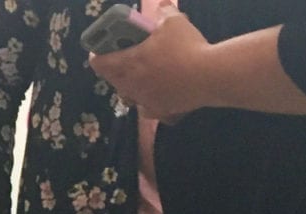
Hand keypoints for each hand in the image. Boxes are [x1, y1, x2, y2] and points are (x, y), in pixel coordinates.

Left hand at [90, 6, 211, 119]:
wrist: (209, 76)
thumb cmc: (186, 46)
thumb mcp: (174, 21)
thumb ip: (163, 12)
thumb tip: (162, 5)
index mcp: (128, 63)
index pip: (100, 64)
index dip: (97, 55)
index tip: (100, 49)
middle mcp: (132, 86)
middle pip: (113, 81)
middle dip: (115, 70)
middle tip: (123, 59)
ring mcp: (145, 101)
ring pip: (128, 97)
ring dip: (130, 87)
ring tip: (139, 77)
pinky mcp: (160, 112)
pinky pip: (146, 109)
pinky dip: (148, 102)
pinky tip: (155, 94)